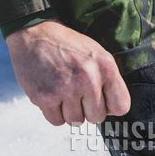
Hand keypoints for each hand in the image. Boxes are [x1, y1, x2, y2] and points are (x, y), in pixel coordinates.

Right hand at [6, 21, 130, 125]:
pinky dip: (54, 113)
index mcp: (106, 67)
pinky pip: (57, 121)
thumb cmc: (68, 46)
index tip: (103, 102)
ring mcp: (66, 89)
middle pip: (97, 118)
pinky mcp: (45, 97)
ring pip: (76, 121)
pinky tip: (53, 96)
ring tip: (64, 93)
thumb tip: (114, 109)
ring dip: (70, 112)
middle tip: (79, 95)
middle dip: (88, 110)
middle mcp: (88, 78)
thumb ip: (109, 80)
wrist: (33, 33)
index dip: (111, 107)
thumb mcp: (98, 54)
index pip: (121, 106)